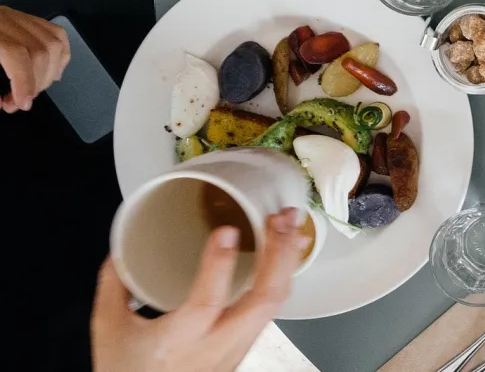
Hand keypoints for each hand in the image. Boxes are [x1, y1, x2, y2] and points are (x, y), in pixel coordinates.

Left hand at [0, 6, 69, 111]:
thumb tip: (1, 102)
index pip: (16, 53)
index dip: (24, 81)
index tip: (21, 105)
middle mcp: (3, 18)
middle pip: (39, 49)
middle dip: (36, 83)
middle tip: (19, 102)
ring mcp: (16, 16)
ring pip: (53, 42)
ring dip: (50, 73)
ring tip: (33, 90)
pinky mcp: (24, 18)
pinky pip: (55, 34)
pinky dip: (60, 56)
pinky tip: (50, 73)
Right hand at [91, 208, 308, 371]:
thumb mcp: (109, 329)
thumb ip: (115, 285)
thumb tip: (122, 248)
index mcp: (179, 341)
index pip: (206, 303)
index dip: (218, 265)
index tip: (227, 231)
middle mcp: (217, 346)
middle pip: (263, 301)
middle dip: (278, 255)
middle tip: (280, 219)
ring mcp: (236, 349)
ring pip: (274, 306)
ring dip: (286, 263)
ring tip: (290, 227)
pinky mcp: (245, 348)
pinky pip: (271, 311)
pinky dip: (281, 278)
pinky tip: (286, 255)